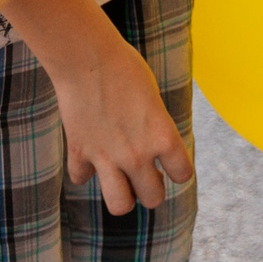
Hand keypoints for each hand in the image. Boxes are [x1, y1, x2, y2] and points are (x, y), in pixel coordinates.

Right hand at [52, 28, 191, 213]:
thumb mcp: (153, 97)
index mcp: (163, 136)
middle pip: (153, 199)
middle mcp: (137, 153)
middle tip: (143, 173)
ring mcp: (107, 157)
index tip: (170, 162)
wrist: (86, 56)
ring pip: (120, 205)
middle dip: (150, 189)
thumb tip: (152, 148)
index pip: (183, 175)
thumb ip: (156, 128)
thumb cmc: (124, 67)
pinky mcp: (80, 153)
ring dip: (122, 195)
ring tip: (120, 178)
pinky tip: (88, 152)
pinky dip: (84, 170)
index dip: (177, 169)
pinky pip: (81, 178)